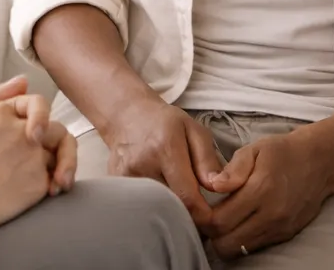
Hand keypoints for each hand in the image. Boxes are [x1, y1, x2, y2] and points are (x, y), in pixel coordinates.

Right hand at [0, 79, 76, 236]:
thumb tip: (22, 81)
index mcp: (4, 112)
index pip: (37, 104)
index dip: (40, 118)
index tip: (34, 135)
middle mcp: (22, 131)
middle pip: (57, 132)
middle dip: (59, 147)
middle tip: (53, 164)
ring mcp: (32, 157)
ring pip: (57, 158)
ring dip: (58, 169)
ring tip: (53, 184)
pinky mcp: (37, 185)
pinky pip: (53, 183)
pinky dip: (50, 188)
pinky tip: (39, 196)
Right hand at [104, 99, 222, 228]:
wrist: (127, 114)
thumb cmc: (165, 123)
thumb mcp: (194, 131)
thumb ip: (208, 160)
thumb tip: (218, 188)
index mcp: (165, 148)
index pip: (187, 198)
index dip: (204, 216)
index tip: (215, 220)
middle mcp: (141, 163)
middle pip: (171, 208)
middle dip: (189, 217)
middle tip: (199, 214)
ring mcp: (124, 174)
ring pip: (154, 210)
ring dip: (170, 213)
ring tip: (179, 203)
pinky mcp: (115, 182)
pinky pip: (140, 206)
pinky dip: (153, 208)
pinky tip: (160, 198)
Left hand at [205, 130, 329, 258]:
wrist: (318, 163)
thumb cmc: (281, 152)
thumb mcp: (253, 150)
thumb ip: (232, 169)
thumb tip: (213, 185)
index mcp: (259, 191)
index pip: (220, 221)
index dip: (202, 219)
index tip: (195, 207)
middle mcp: (270, 216)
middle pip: (227, 243)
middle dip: (211, 233)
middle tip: (206, 215)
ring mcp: (279, 229)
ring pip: (241, 250)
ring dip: (226, 239)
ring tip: (221, 219)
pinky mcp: (286, 235)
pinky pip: (256, 247)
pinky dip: (242, 239)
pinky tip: (238, 222)